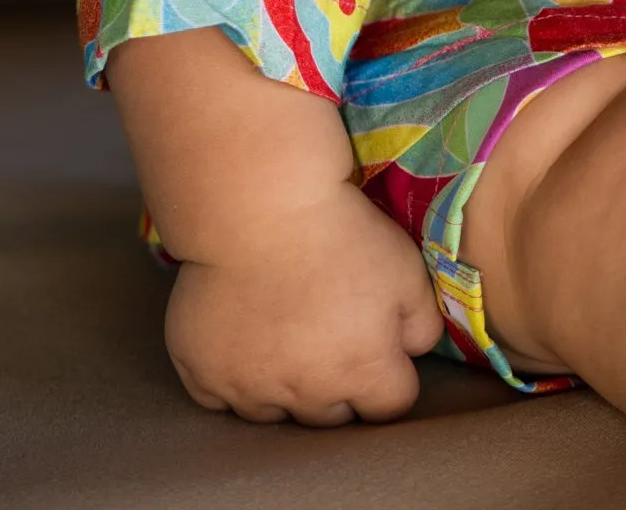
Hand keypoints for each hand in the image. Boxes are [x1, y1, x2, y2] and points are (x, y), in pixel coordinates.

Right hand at [165, 181, 443, 425]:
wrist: (260, 209)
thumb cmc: (341, 234)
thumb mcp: (408, 271)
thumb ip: (422, 324)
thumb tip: (415, 351)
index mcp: (360, 372)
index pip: (391, 406)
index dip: (390, 378)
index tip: (381, 348)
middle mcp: (305, 394)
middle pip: (332, 416)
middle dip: (339, 387)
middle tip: (332, 338)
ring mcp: (249, 389)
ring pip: (275, 413)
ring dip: (285, 386)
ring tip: (285, 340)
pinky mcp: (203, 373)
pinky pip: (220, 399)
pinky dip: (232, 379)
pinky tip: (240, 343)